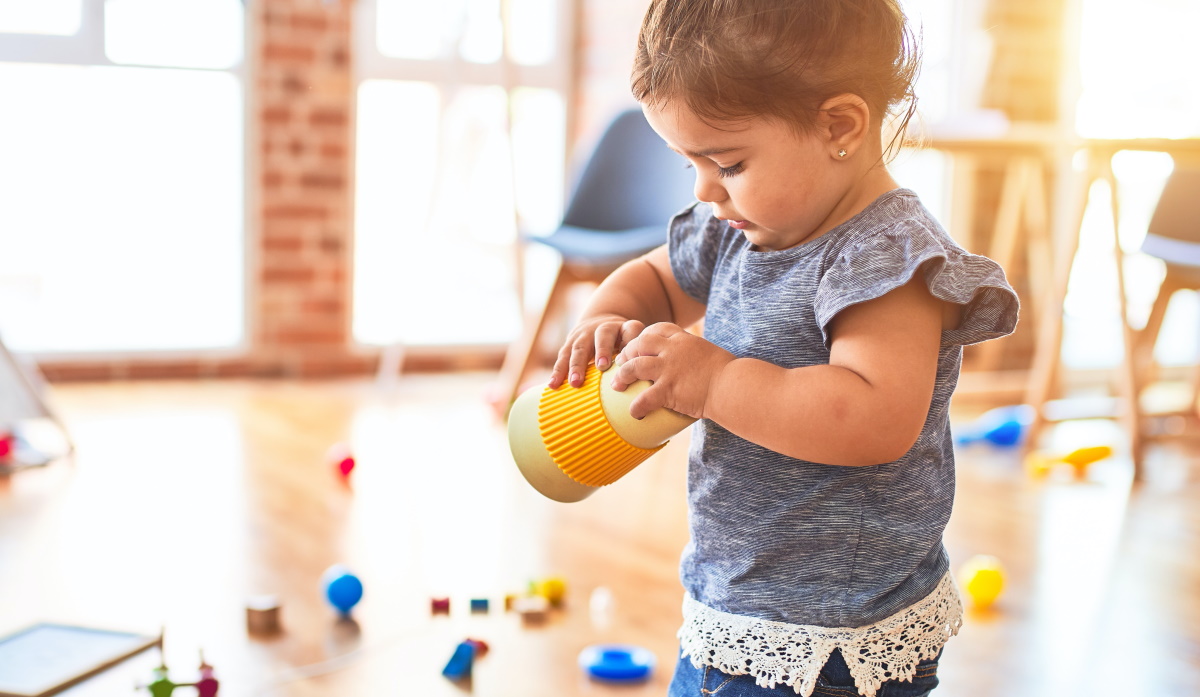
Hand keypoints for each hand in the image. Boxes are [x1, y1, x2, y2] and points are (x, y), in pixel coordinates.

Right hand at [549, 314, 645, 388]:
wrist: (598, 323)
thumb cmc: (621, 342)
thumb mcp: (632, 342)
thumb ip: (637, 354)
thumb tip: (643, 377)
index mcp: (622, 327)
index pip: (630, 329)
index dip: (630, 339)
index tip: (629, 354)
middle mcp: (601, 328)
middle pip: (602, 336)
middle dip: (601, 351)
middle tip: (602, 366)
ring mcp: (583, 334)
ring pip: (579, 347)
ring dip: (576, 365)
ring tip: (576, 383)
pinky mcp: (569, 344)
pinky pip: (562, 357)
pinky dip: (557, 371)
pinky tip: (553, 385)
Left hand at [610, 323, 734, 419]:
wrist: (734, 386)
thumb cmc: (728, 374)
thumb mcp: (709, 353)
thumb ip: (695, 354)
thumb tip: (694, 362)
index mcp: (683, 339)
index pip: (656, 330)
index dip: (643, 337)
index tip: (638, 346)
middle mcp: (673, 350)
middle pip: (639, 344)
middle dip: (627, 353)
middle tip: (621, 365)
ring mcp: (668, 369)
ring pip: (634, 367)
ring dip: (622, 376)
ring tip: (616, 386)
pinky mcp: (668, 390)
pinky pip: (644, 398)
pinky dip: (636, 407)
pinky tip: (634, 414)